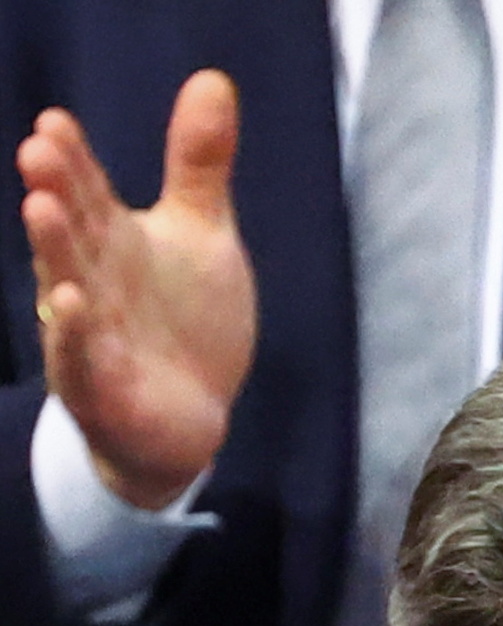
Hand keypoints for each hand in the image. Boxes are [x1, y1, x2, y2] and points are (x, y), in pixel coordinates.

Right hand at [17, 71, 255, 510]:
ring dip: (54, 250)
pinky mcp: (103, 386)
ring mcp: (92, 333)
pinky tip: (72, 302)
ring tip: (41, 208)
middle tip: (39, 149)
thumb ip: (198, 164)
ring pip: (67, 286)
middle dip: (57, 193)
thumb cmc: (183, 319)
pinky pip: (83, 358)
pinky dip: (76, 332)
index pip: (89, 192)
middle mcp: (92, 278)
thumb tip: (213, 79)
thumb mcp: (201, 234)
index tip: (57, 121)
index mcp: (113, 240)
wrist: (187, 418)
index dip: (75, 160)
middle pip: (74, 231)